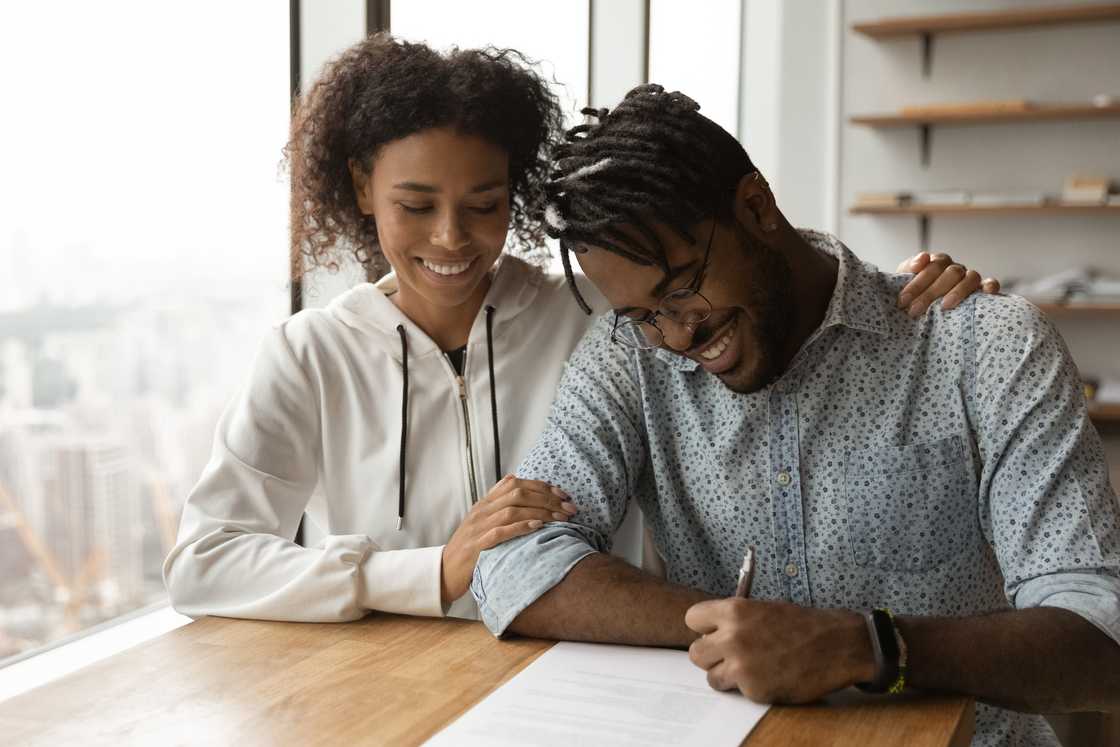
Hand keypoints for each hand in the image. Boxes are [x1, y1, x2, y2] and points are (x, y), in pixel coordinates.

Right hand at [440, 475, 576, 603]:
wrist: (443, 573)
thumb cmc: (469, 549)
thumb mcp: (481, 521)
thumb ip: (497, 501)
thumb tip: (513, 478)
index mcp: (484, 503)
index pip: (515, 484)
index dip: (541, 486)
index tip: (563, 495)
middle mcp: (481, 511)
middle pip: (517, 494)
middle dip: (548, 499)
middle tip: (570, 509)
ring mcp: (477, 527)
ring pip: (512, 510)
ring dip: (540, 512)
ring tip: (560, 518)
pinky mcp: (476, 546)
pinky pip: (500, 532)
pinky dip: (521, 527)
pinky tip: (538, 527)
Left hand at [685, 599, 873, 703]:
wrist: (836, 645)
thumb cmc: (802, 625)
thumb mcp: (762, 608)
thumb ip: (734, 619)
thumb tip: (712, 631)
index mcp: (734, 610)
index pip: (692, 619)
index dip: (704, 628)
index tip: (715, 632)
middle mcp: (732, 637)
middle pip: (695, 653)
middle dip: (711, 655)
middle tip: (730, 655)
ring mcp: (742, 665)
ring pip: (711, 677)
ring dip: (726, 675)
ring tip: (749, 668)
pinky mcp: (754, 689)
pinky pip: (737, 691)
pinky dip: (749, 688)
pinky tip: (768, 677)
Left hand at [895, 251, 1000, 316]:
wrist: (920, 305)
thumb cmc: (914, 294)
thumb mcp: (905, 280)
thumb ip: (909, 267)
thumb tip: (923, 258)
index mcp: (936, 263)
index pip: (931, 267)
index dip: (917, 283)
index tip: (903, 299)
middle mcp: (954, 268)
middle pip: (949, 273)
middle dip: (930, 292)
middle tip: (914, 310)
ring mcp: (969, 278)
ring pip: (970, 277)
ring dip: (958, 291)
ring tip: (944, 306)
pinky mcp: (982, 289)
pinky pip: (990, 284)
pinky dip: (990, 287)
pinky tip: (986, 293)